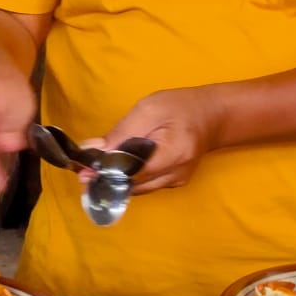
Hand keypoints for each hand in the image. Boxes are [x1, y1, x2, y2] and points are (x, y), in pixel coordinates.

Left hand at [85, 87, 223, 194]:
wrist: (212, 116)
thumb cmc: (180, 107)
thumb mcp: (149, 109)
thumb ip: (122, 132)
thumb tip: (93, 150)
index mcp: (174, 154)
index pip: (133, 172)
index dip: (107, 172)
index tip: (83, 171)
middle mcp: (176, 175)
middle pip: (133, 185)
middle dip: (106, 178)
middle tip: (83, 171)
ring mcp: (176, 182)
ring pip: (137, 188)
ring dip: (116, 180)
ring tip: (95, 169)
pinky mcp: (173, 182)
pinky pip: (145, 184)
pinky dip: (129, 177)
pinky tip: (116, 167)